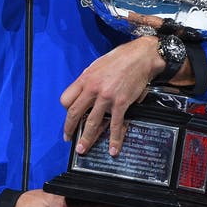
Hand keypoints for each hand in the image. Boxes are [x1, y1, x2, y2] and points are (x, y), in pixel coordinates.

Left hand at [61, 37, 159, 155]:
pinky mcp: (121, 103)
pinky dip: (114, 139)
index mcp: (84, 79)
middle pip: (74, 113)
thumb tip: (83, 93)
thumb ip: (88, 80)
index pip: (66, 99)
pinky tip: (113, 148)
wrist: (140, 56)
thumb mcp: (96, 66)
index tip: (69, 117)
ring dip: (86, 138)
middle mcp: (92, 89)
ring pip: (92, 122)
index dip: (66, 110)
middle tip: (68, 138)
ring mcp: (106, 97)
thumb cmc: (119, 59)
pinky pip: (115, 124)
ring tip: (83, 149)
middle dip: (70, 128)